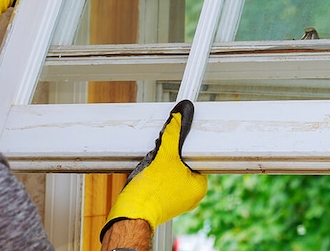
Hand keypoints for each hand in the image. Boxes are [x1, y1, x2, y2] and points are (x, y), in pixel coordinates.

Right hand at [100, 100, 207, 241]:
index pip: (199, 158)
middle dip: (173, 156)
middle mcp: (192, 196)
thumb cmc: (148, 192)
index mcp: (200, 186)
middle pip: (185, 164)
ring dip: (163, 165)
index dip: (189, 147)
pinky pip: (164, 182)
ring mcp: (178, 201)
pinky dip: (157, 175)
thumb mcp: (164, 155)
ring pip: (173, 173)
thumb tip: (182, 113)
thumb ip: (174, 133)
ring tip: (154, 165)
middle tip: (163, 153)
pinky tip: (149, 173)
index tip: (182, 139)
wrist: (129, 215)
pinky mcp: (163, 204)